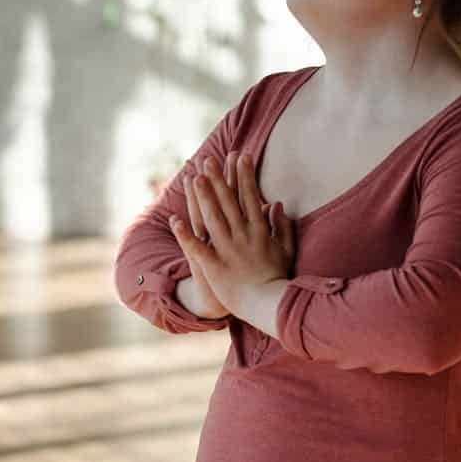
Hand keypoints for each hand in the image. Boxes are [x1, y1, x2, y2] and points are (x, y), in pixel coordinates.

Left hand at [170, 151, 296, 315]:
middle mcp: (242, 236)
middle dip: (218, 179)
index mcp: (259, 231)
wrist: (269, 306)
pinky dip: (185, 234)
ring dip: (203, 198)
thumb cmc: (277, 278)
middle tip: (209, 159)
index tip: (240, 156)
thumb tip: (278, 204)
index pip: (250, 197)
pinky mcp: (214, 266)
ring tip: (194, 179)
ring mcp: (227, 250)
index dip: (244, 175)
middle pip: (228, 202)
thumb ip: (282, 226)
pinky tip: (174, 220)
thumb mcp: (286, 249)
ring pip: (212, 219)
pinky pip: (197, 248)